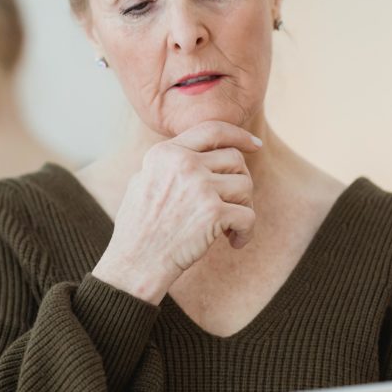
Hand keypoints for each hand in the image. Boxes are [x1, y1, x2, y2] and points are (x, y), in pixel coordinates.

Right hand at [92, 120, 260, 303]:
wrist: (136, 262)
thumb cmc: (139, 227)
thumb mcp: (144, 180)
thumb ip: (171, 163)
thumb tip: (206, 153)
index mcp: (166, 153)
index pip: (212, 129)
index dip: (238, 135)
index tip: (255, 145)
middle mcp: (183, 164)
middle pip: (234, 159)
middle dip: (239, 180)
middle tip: (233, 203)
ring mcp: (200, 187)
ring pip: (245, 185)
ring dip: (243, 206)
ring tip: (228, 226)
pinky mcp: (213, 213)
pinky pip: (248, 216)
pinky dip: (246, 232)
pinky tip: (234, 242)